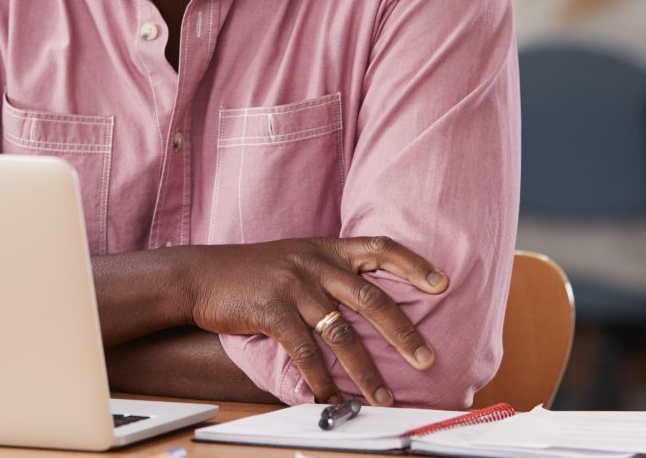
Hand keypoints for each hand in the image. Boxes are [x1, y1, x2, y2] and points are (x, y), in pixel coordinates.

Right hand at [184, 235, 447, 404]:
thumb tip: (369, 300)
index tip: (442, 283)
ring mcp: (295, 286)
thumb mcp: (297, 257)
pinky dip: (321, 379)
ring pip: (342, 332)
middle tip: (427, 359)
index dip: (413, 264)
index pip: (380, 247)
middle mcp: (316, 263)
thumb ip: (330, 271)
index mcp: (327, 248)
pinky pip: (305, 351)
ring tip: (384, 397)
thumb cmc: (254, 270)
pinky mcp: (272, 311)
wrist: (203, 274)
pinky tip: (330, 398)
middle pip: (371, 298)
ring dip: (366, 371)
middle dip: (403, 332)